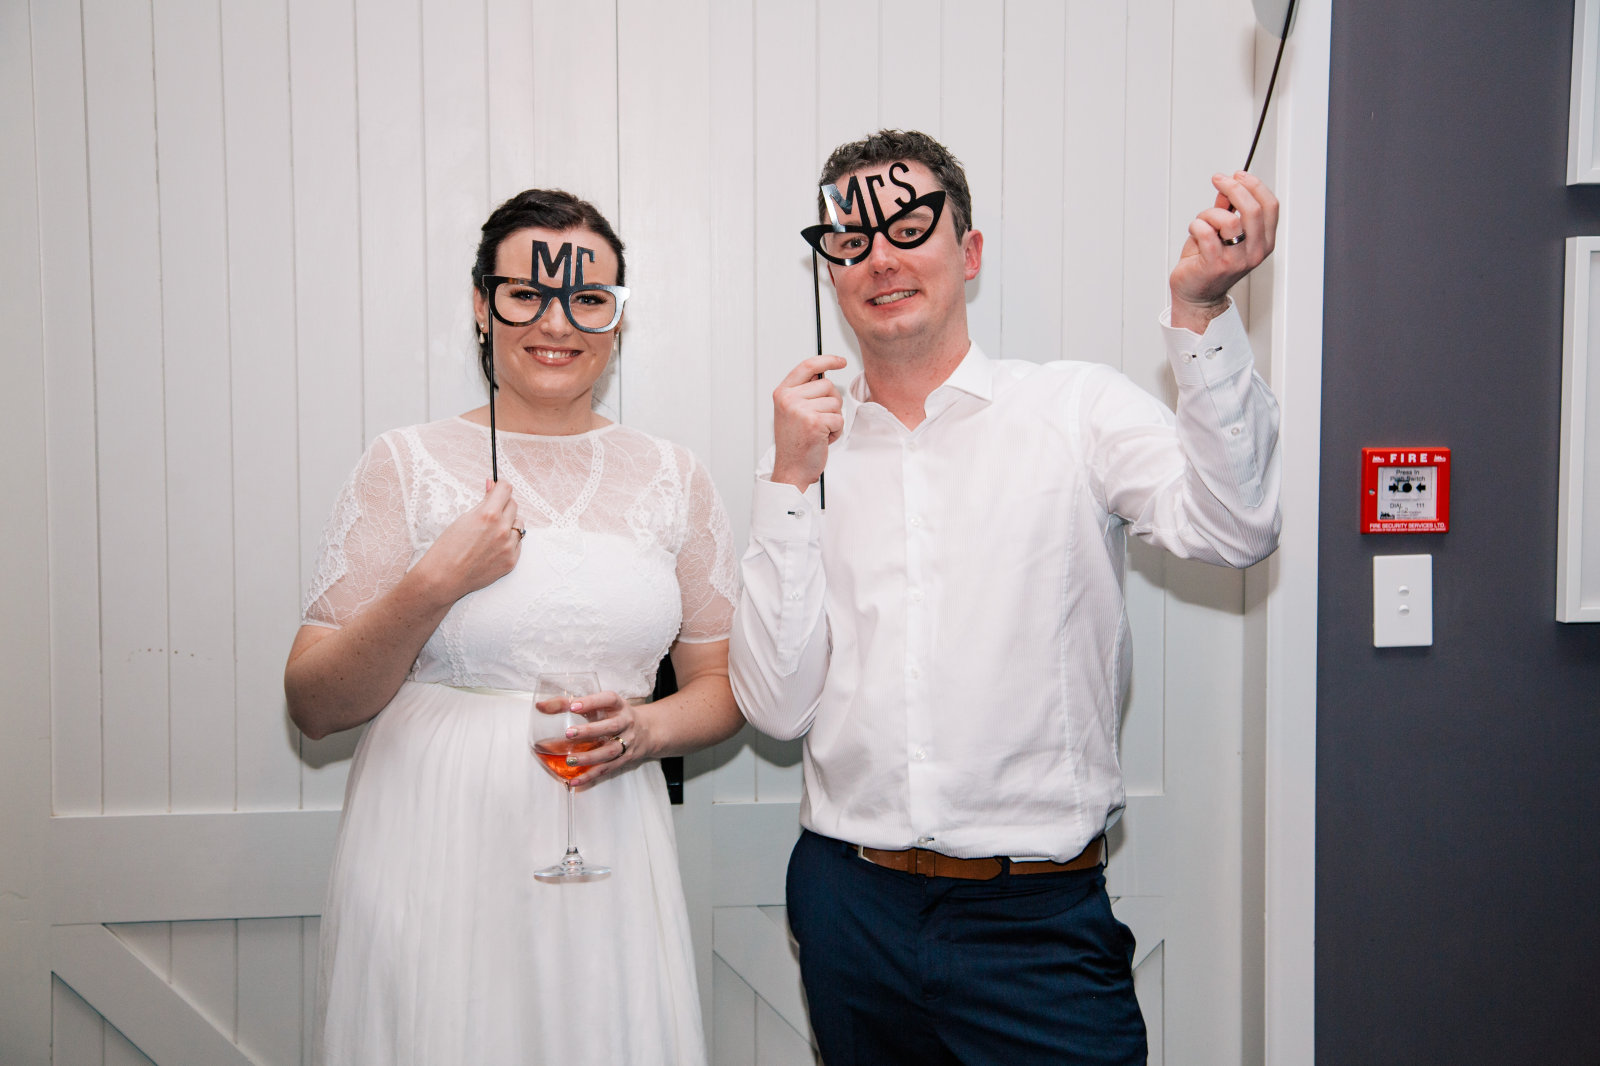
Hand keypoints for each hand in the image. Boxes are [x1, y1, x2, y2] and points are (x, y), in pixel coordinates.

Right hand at [412, 478, 522, 604]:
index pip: (506, 489)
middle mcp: (502, 529)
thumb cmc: (448, 548)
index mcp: (489, 515)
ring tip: (490, 533)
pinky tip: (493, 547)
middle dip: (503, 505)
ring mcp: (509, 546)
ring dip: (508, 523)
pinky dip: (508, 541)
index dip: (500, 487)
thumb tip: (492, 486)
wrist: (444, 577)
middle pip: (513, 505)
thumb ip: (483, 502)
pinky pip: (517, 543)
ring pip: (518, 524)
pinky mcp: (511, 560)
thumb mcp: (463, 518)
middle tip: (490, 512)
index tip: (496, 489)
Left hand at [536, 690, 646, 788]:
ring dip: (590, 757)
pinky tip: (574, 781)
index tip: (573, 705)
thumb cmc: (614, 715)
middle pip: (611, 727)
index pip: (608, 699)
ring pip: (610, 751)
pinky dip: (590, 776)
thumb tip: (540, 706)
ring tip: (570, 760)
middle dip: (590, 731)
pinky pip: (607, 769)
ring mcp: (627, 742)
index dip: (592, 702)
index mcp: (619, 706)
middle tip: (569, 734)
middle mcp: (626, 722)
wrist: (647, 731)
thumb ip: (567, 704)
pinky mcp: (624, 759)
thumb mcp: (598, 706)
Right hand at [771, 355, 846, 490]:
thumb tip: (824, 374)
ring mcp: (800, 410)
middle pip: (827, 385)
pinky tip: (822, 439)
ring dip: (833, 419)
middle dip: (831, 403)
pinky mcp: (814, 422)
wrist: (791, 469)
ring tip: (819, 431)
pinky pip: (839, 419)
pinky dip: (836, 431)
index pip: (807, 366)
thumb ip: (804, 392)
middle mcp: (789, 399)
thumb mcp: (791, 411)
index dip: (827, 360)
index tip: (840, 362)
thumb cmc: (794, 442)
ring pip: (835, 403)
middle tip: (819, 420)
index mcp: (782, 393)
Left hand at [1169, 171, 1278, 330]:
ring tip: (1202, 220)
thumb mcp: (1223, 233)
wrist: (1196, 296)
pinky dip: (1196, 225)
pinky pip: (1206, 233)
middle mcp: (1254, 252)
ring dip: (1210, 212)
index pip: (1270, 206)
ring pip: (1228, 220)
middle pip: (1253, 209)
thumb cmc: (1208, 265)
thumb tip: (1227, 187)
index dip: (1255, 185)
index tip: (1238, 175)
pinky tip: (1194, 230)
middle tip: (1219, 180)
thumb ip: (1227, 210)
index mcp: (1263, 242)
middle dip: (1234, 188)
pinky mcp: (1215, 265)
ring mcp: (1236, 260)